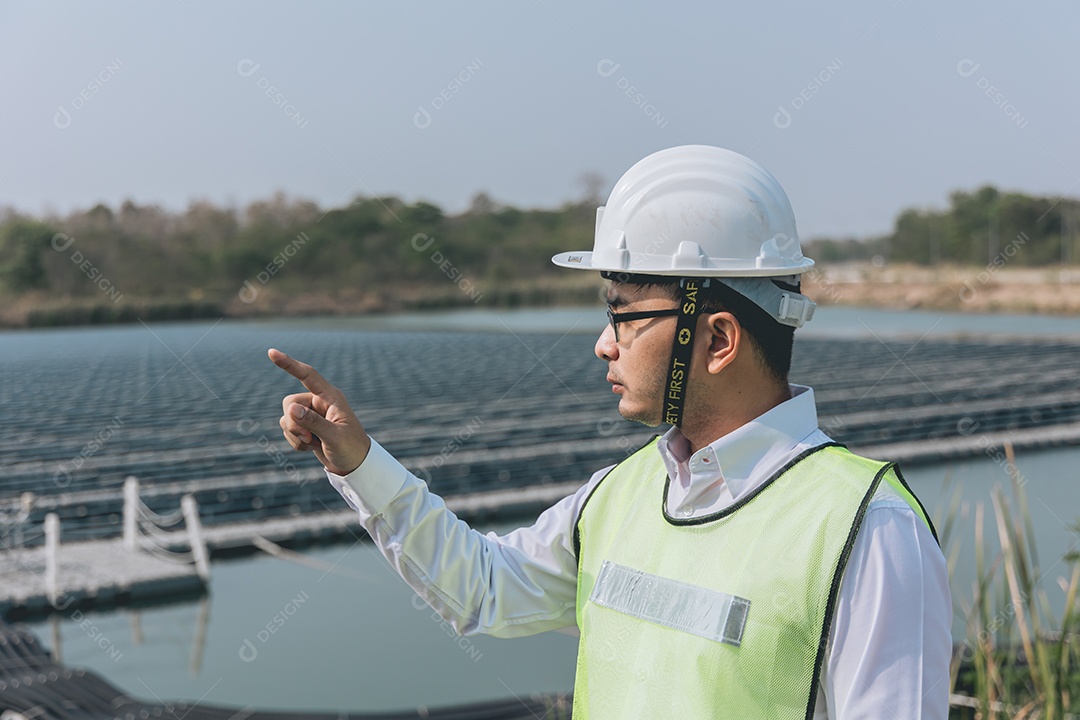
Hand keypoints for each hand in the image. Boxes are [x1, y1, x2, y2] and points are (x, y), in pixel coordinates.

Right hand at [268, 348, 371, 475]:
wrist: (354, 465)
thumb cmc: (351, 448)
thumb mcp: (334, 436)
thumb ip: (313, 422)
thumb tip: (291, 409)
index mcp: (330, 397)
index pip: (308, 375)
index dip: (289, 364)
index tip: (272, 352)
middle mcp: (319, 402)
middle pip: (289, 403)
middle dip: (293, 423)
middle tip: (308, 438)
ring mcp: (311, 414)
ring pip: (286, 418)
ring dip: (295, 435)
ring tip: (314, 444)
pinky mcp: (305, 427)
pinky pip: (287, 430)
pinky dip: (295, 442)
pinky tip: (312, 447)